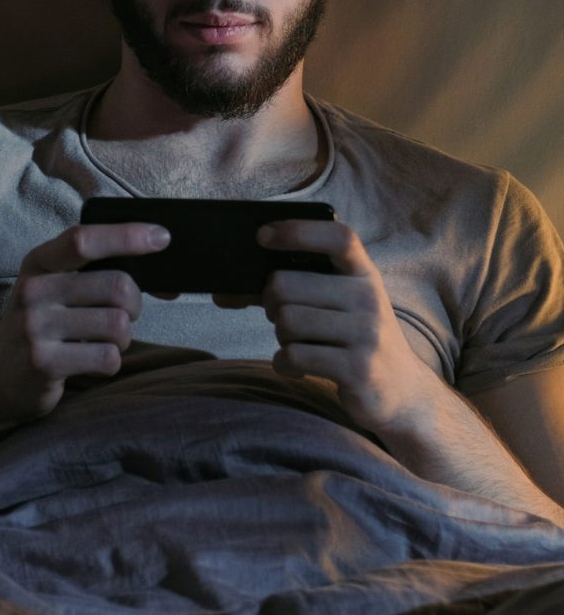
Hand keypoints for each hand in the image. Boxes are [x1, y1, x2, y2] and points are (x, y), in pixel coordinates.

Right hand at [0, 222, 170, 424]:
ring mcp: (34, 327)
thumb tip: (166, 280)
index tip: (162, 236)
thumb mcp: (53, 288)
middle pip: (116, 285)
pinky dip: (110, 362)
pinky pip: (108, 358)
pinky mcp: (43, 363)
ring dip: (123, 337)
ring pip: (118, 324)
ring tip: (102, 340)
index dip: (126, 235)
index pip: (84, 240)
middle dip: (135, 303)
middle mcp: (33, 290)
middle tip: (125, 314)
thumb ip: (95, 273)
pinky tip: (89, 361)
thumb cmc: (42, 325)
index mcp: (38, 262)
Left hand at [256, 219, 435, 433]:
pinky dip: (284, 364)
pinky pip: (294, 356)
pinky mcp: (358, 369)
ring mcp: (367, 334)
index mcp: (363, 274)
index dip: (297, 231)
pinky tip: (297, 367)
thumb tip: (222, 293)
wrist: (401, 392)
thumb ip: (287, 289)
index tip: (262, 236)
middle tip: (282, 317)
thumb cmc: (351, 338)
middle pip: (285, 285)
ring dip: (280, 336)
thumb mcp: (334, 305)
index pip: (337, 238)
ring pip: (286, 320)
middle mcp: (369, 298)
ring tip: (298, 344)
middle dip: (270, 303)